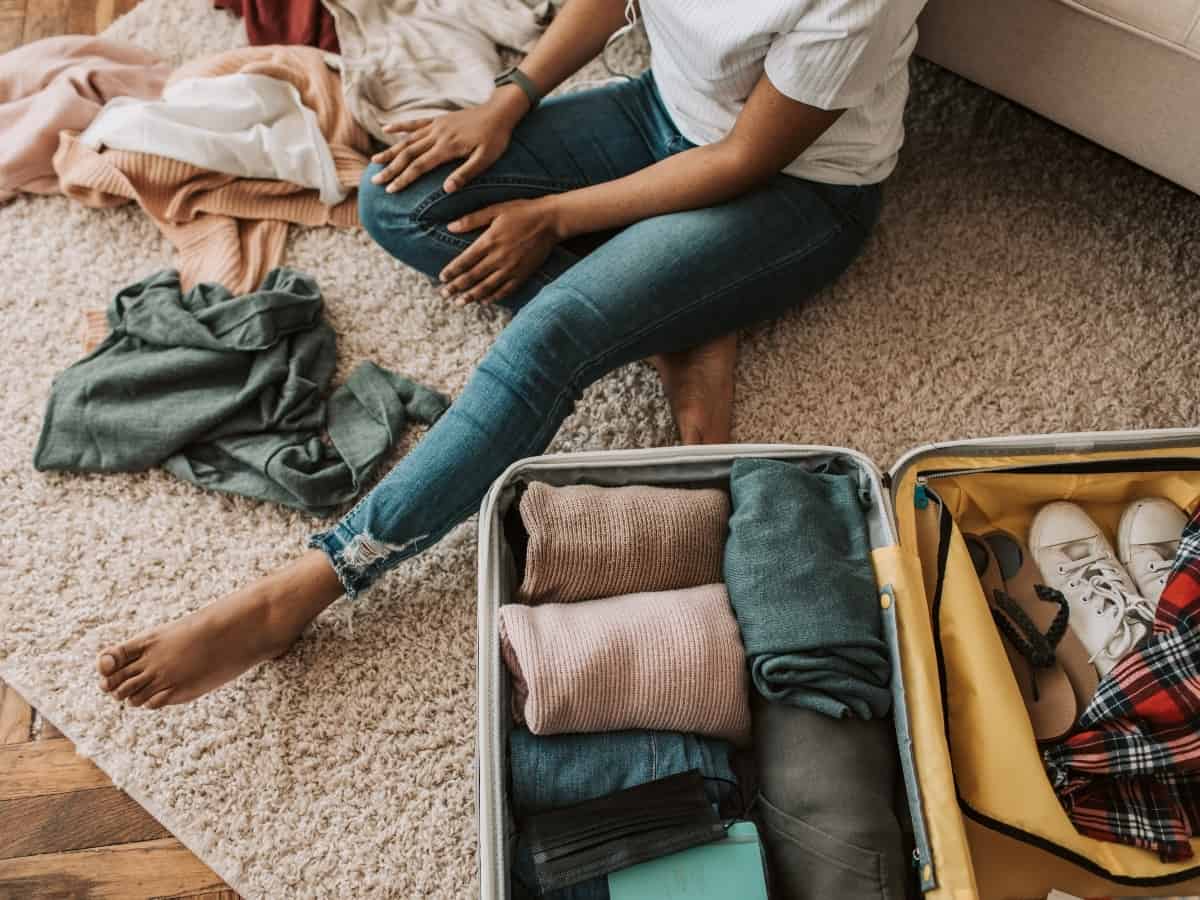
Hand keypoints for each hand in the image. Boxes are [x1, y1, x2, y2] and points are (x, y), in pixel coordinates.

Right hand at [370, 87, 528, 194]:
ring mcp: (436, 126)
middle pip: (408, 154)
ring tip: (374, 161)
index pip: (419, 166)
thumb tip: (446, 189)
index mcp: (447, 147)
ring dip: (390, 151)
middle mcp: (437, 135)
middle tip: (375, 181)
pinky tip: (386, 129)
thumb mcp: (486, 159)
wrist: (499, 112)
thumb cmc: (495, 138)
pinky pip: (415, 123)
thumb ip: (466, 174)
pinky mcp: (438, 120)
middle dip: (390, 168)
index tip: (390, 190)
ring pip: (407, 140)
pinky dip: (400, 127)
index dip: (403, 178)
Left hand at [439, 198, 564, 305]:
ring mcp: (511, 268)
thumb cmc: (523, 212)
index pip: (464, 260)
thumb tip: (450, 227)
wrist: (551, 221)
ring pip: (487, 287)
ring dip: (472, 296)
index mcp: (489, 241)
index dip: (452, 271)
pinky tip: (485, 301)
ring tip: (460, 303)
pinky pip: (505, 290)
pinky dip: (494, 297)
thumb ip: (472, 219)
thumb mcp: (496, 209)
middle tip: (444, 295)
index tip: (442, 278)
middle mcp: (498, 257)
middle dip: (457, 287)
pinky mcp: (523, 274)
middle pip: (472, 277)